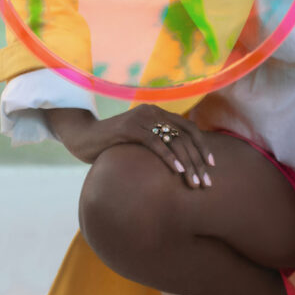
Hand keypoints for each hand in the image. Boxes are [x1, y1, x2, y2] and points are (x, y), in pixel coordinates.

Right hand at [43, 105, 215, 189]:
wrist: (82, 137)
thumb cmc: (112, 146)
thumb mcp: (140, 144)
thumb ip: (158, 147)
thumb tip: (181, 166)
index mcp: (159, 114)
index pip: (190, 129)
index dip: (203, 147)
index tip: (212, 166)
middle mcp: (153, 112)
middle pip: (186, 136)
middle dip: (199, 161)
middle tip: (207, 183)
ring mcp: (142, 118)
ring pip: (174, 141)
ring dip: (188, 164)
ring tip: (195, 182)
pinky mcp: (130, 127)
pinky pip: (155, 142)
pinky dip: (169, 157)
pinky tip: (177, 172)